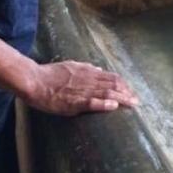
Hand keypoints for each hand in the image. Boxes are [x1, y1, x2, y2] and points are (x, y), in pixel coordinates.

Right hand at [23, 60, 138, 114]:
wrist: (35, 81)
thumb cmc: (50, 74)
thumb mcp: (71, 66)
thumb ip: (86, 68)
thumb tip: (99, 70)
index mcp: (88, 72)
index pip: (111, 77)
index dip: (123, 84)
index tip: (131, 90)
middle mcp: (88, 80)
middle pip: (113, 85)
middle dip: (127, 92)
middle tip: (137, 101)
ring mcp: (82, 90)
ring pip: (106, 93)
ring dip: (121, 98)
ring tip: (132, 104)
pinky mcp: (74, 101)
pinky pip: (92, 102)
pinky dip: (104, 104)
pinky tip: (114, 106)